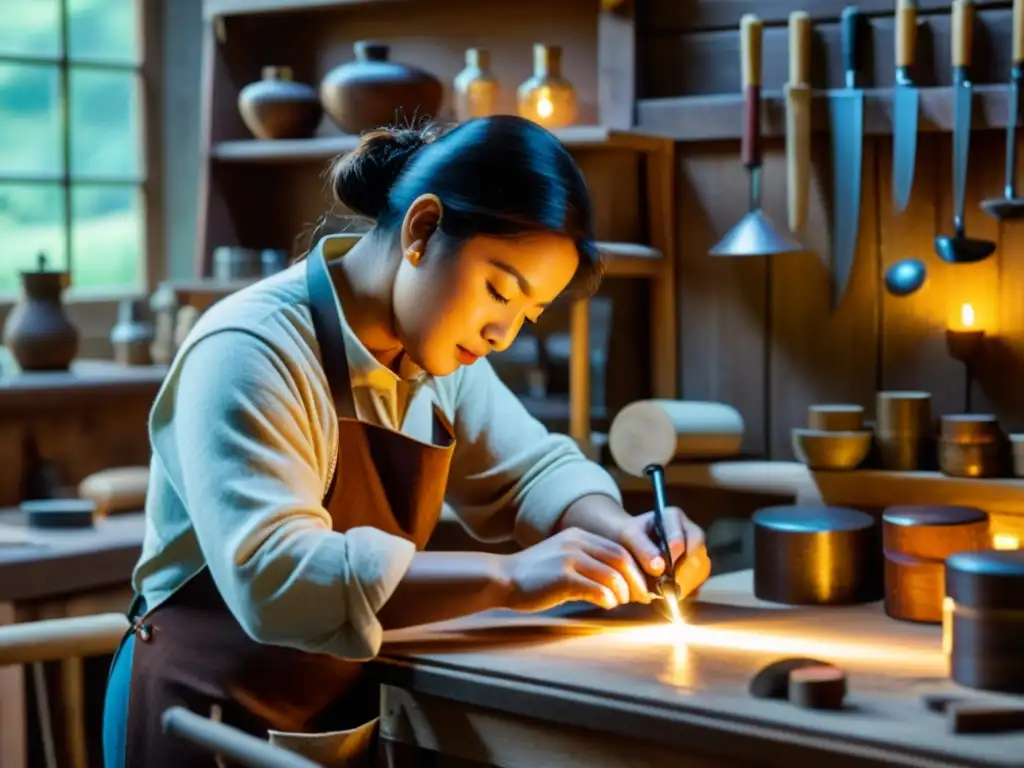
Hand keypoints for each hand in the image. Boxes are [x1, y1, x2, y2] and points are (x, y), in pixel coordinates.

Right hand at [499, 527, 652, 612]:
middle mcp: (576, 543)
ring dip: (623, 592)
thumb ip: (588, 565)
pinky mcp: (562, 576)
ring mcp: (569, 558)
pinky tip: (607, 604)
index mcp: (579, 536)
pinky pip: (596, 588)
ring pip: (612, 574)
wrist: (502, 578)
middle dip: (636, 580)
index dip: (636, 568)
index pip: (619, 548)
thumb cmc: (534, 577)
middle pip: (621, 559)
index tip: (643, 585)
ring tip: (621, 602)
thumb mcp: (563, 560)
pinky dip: (608, 598)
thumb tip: (618, 584)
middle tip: (642, 597)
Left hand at [613, 506, 711, 599]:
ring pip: (702, 570)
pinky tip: (672, 597)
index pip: (685, 537)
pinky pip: (698, 583)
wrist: (623, 544)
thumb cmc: (625, 536)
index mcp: (674, 518)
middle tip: (669, 589)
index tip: (662, 570)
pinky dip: (687, 592)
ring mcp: (693, 552)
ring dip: (687, 585)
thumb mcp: (627, 536)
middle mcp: (688, 533)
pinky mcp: (692, 569)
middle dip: (684, 574)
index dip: (675, 556)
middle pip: (699, 555)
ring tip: (669, 595)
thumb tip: (659, 569)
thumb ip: (642, 548)